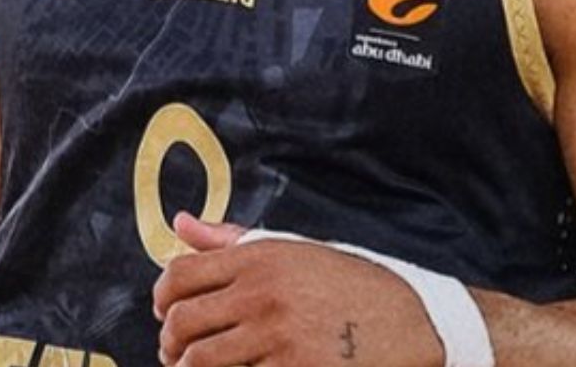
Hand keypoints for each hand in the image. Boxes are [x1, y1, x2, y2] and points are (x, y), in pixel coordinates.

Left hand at [153, 214, 443, 366]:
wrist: (413, 323)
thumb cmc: (350, 286)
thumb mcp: (295, 250)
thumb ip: (231, 240)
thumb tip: (179, 223)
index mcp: (260, 258)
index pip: (178, 275)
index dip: (162, 298)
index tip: (167, 312)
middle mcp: (263, 294)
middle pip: (180, 322)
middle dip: (170, 343)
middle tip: (178, 352)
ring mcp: (276, 338)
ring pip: (197, 362)